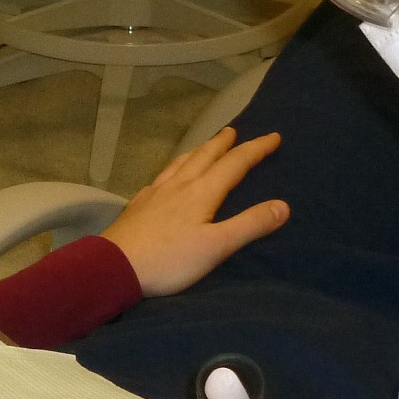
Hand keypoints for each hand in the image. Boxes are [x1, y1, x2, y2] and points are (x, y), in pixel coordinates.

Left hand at [101, 128, 288, 296]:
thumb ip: (250, 225)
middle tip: (235, 131)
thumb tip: (283, 205)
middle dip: (224, 143)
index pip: (235, 164)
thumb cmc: (169, 260)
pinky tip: (168, 177)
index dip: (256, 149)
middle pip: (205, 156)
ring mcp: (155, 193)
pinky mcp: (139, 205)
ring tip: (206, 145)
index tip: (274, 137)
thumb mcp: (217, 247)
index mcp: (201, 192)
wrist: (114, 267)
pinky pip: (161, 178)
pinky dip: (173, 170)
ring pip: (181, 163)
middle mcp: (179, 185)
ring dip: (198, 151)